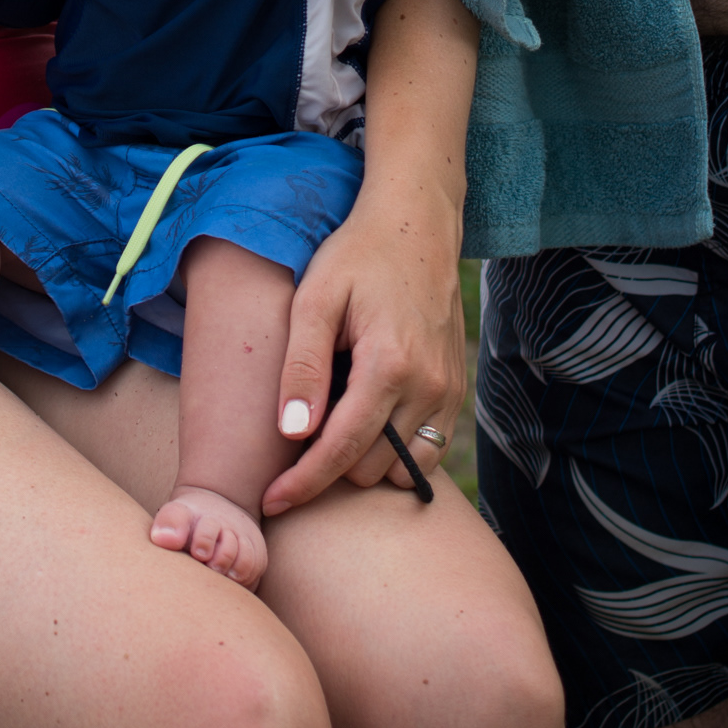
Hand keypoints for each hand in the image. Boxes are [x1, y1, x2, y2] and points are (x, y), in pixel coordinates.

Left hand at [261, 187, 466, 511]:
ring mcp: (450, 392)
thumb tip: (293, 433)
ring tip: (333, 427)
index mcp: (390, 365)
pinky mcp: (457, 390)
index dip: (304, 484)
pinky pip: (429, 450)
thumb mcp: (315, 299)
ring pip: (404, 469)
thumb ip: (303, 367)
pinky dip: (396, 451)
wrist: (417, 225)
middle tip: (300, 438)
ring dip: (365, 463)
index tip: (270, 502)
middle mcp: (429, 387)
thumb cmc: (357, 256)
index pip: (341, 449)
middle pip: (371, 469)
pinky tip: (366, 420)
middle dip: (331, 467)